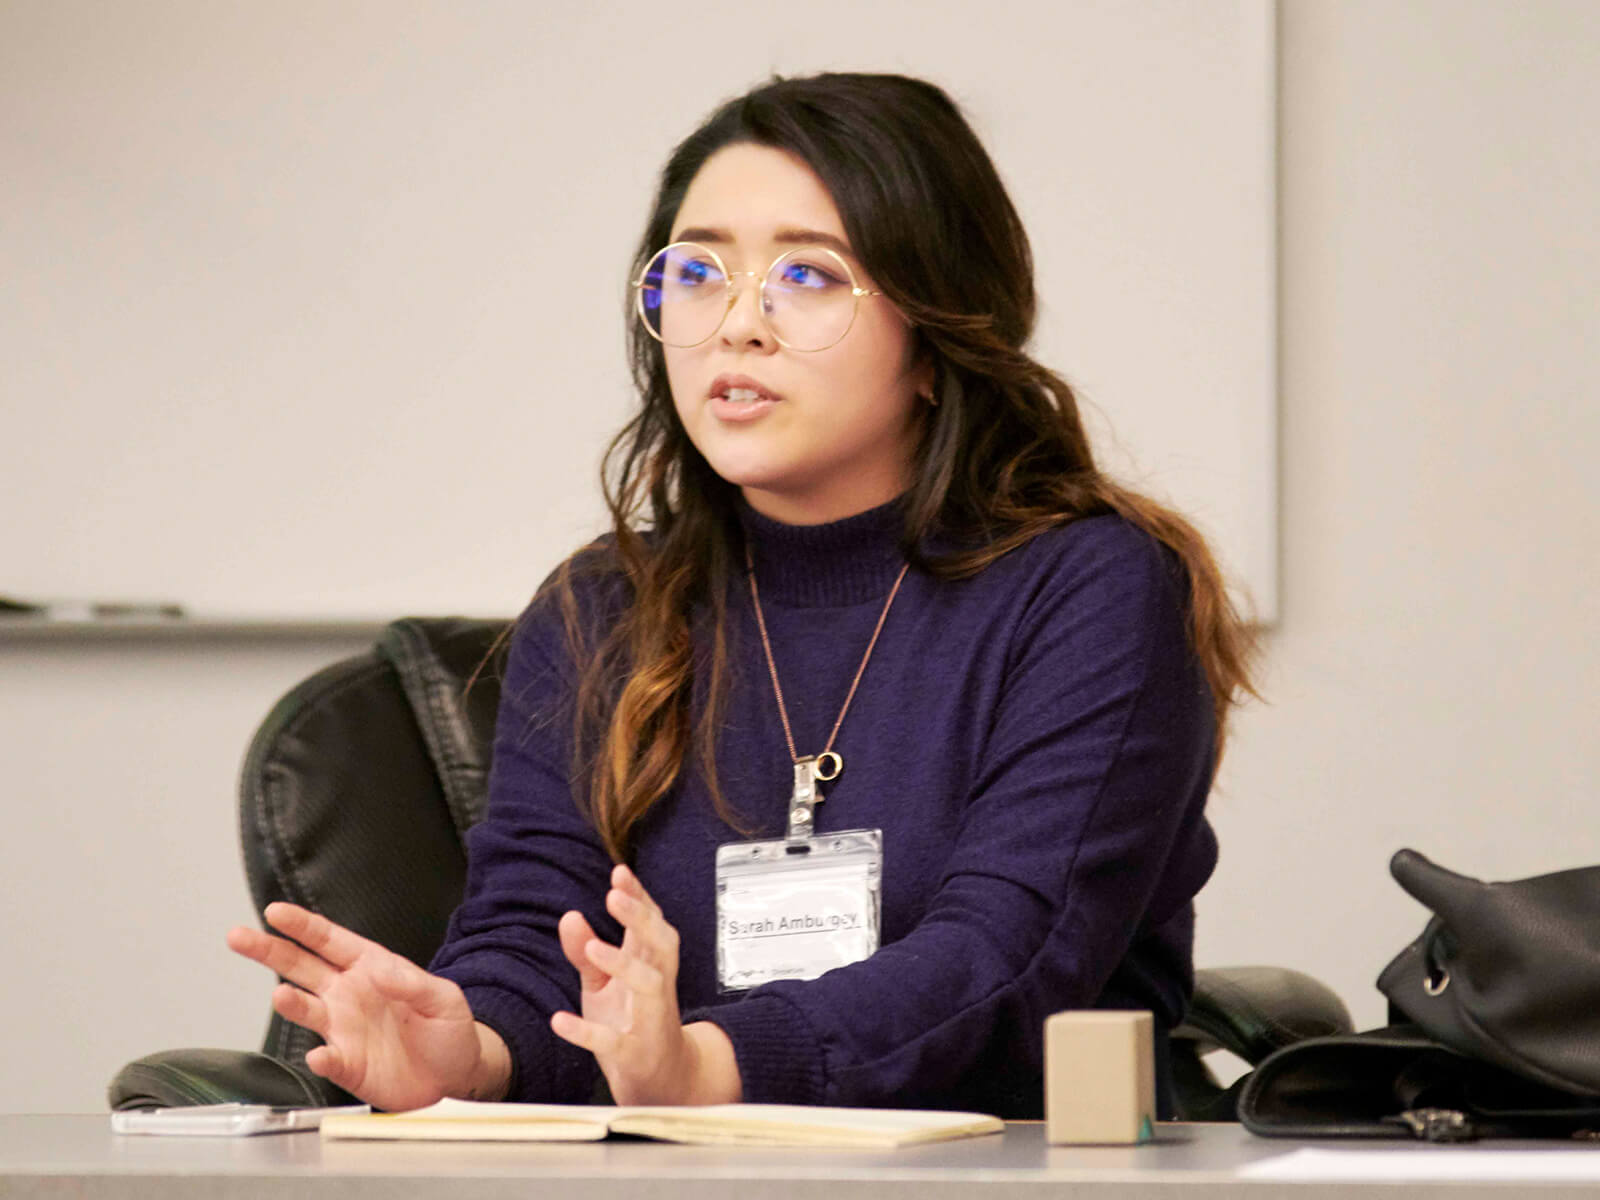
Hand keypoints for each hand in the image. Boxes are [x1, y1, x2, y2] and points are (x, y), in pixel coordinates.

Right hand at [226, 903, 509, 1111]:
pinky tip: (318, 1055)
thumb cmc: (449, 1029)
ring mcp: (343, 1029)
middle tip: (238, 936)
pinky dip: (320, 1058)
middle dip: (269, 951)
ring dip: (291, 1004)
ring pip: (306, 1011)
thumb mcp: (442, 998)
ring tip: (281, 996)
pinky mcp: (346, 1064)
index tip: (275, 912)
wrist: (456, 1074)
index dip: (302, 926)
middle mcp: (348, 994)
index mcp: (371, 967)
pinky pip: (327, 1059)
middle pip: (300, 967)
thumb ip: (412, 983)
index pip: (329, 940)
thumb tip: (381, 970)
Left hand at [551, 864, 739, 1105]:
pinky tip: (559, 1021)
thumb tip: (569, 916)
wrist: (661, 1084)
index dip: (638, 897)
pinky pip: (615, 1042)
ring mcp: (651, 1021)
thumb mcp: (604, 986)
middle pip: (662, 944)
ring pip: (650, 986)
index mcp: (651, 965)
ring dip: (624, 965)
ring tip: (593, 948)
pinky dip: (587, 1032)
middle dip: (641, 919)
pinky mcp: (636, 1055)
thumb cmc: (631, 1025)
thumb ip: (585, 953)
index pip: (651, 923)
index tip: (620, 872)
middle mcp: (658, 987)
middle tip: (614, 897)